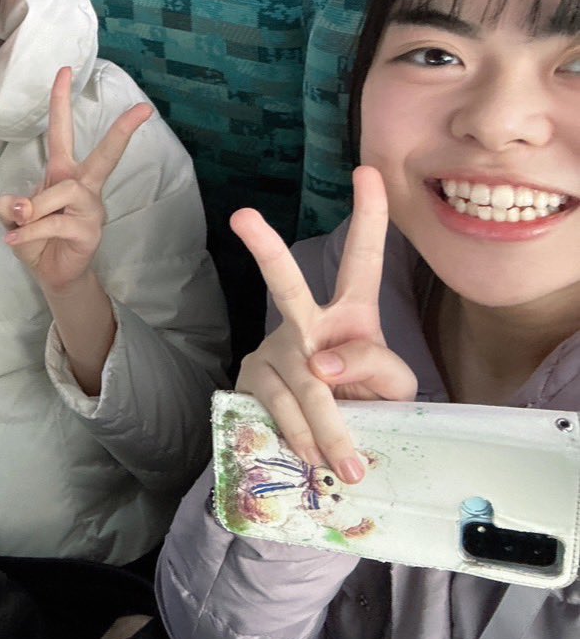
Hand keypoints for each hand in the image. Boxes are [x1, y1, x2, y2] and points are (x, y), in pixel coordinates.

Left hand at [0, 67, 151, 295]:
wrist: (51, 273)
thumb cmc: (36, 237)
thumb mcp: (14, 217)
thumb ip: (11, 205)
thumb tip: (18, 203)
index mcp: (64, 173)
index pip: (63, 131)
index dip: (61, 101)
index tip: (64, 70)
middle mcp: (83, 186)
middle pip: (105, 155)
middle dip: (123, 131)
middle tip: (144, 109)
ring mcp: (91, 209)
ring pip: (64, 192)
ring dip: (37, 206)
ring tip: (19, 221)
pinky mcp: (89, 232)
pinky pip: (55, 223)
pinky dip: (29, 230)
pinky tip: (14, 239)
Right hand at [231, 166, 416, 483]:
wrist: (321, 446)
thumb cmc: (365, 406)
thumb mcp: (395, 390)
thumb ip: (377, 369)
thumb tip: (321, 363)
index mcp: (351, 315)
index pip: (363, 260)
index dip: (369, 215)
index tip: (368, 172)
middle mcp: (304, 324)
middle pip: (285, 285)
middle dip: (266, 249)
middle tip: (243, 216)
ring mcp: (271, 351)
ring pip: (300, 381)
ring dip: (326, 426)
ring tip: (345, 465)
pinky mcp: (248, 380)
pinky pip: (276, 406)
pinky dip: (299, 435)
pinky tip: (310, 455)